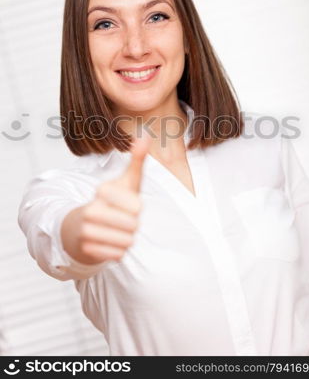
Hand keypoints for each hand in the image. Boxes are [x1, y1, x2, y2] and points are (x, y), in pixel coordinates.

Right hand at [61, 131, 150, 264]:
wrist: (79, 227)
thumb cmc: (110, 202)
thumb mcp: (125, 181)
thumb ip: (137, 160)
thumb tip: (146, 135)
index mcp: (102, 191)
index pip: (137, 206)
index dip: (136, 207)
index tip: (124, 203)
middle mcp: (91, 210)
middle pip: (134, 225)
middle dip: (133, 225)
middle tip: (121, 219)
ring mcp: (86, 231)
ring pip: (127, 242)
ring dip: (126, 238)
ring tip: (115, 230)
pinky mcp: (87, 249)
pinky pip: (118, 255)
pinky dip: (118, 251)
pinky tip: (109, 242)